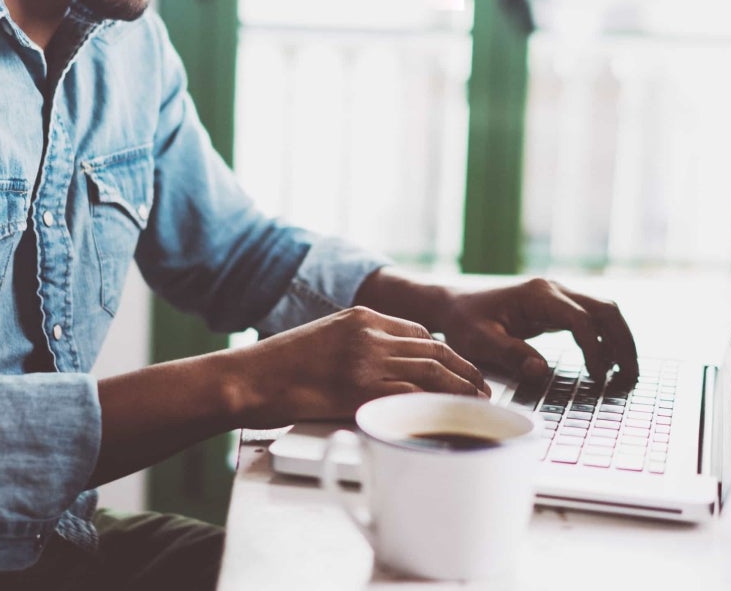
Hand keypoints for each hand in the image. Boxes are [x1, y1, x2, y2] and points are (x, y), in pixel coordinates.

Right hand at [228, 306, 488, 427]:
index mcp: (360, 316)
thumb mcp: (323, 340)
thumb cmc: (278, 368)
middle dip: (465, 370)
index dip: (445, 353)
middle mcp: (369, 333)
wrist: (247, 378)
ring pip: (432, 371)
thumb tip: (385, 370)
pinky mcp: (360, 388)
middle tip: (483, 388)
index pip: (418, 332)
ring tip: (478, 403)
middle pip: (434, 349)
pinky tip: (451, 415)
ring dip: (462, 388)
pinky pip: (412, 395)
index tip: (459, 369)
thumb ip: (356, 347)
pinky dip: (438, 405)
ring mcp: (367, 360)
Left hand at [436, 278, 638, 383]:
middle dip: (623, 342)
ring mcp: (558, 296)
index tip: (599, 378)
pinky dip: (605, 339)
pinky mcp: (557, 307)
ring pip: (604, 312)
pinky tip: (608, 364)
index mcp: (538, 295)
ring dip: (619, 340)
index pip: (581, 321)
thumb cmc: (463, 322)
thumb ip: (510, 354)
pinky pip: (591, 319)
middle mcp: (554, 290)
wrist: (453, 305)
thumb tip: (542, 372)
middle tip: (631, 376)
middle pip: (605, 310)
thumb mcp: (478, 341)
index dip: (595, 350)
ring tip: (627, 373)